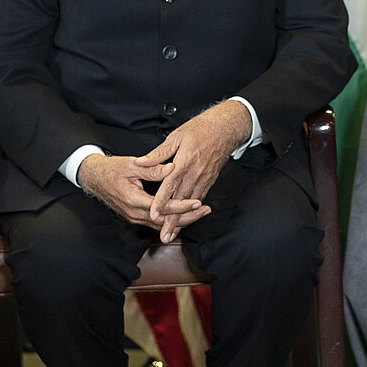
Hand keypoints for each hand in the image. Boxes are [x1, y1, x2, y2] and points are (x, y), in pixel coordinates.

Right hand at [76, 153, 209, 231]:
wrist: (94, 178)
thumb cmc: (112, 169)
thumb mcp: (132, 165)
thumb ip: (152, 168)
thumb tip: (172, 168)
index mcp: (133, 200)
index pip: (162, 208)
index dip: (181, 206)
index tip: (197, 202)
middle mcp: (134, 213)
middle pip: (165, 221)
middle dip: (187, 217)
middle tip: (205, 210)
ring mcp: (134, 217)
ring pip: (161, 224)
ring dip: (181, 220)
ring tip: (201, 213)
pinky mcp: (136, 216)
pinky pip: (156, 222)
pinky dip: (171, 219)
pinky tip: (185, 215)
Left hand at [134, 100, 252, 241]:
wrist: (225, 130)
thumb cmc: (199, 130)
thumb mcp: (176, 137)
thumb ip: (158, 153)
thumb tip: (141, 162)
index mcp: (185, 161)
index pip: (170, 184)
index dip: (161, 201)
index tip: (153, 214)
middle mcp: (195, 173)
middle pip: (181, 200)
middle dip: (172, 220)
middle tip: (164, 236)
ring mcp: (204, 178)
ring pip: (191, 203)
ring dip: (182, 220)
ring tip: (173, 234)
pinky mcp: (210, 180)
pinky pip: (199, 197)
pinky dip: (192, 210)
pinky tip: (186, 219)